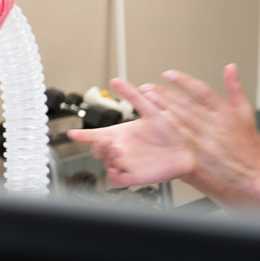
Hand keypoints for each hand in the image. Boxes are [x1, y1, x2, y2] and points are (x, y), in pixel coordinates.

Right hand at [66, 77, 192, 185]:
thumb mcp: (151, 109)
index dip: (83, 135)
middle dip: (97, 146)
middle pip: (98, 150)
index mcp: (122, 134)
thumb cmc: (171, 131)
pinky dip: (113, 175)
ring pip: (106, 164)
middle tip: (105, 142)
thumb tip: (116, 80)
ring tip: (117, 151)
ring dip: (107, 158)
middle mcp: (122, 149)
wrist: (188, 150)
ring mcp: (127, 163)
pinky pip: (116, 180)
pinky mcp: (134, 176)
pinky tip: (117, 168)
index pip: (97, 135)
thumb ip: (133, 95)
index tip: (72, 133)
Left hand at [144, 65, 259, 196]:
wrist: (254, 170)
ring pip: (184, 118)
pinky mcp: (205, 153)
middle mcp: (219, 123)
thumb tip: (230, 66)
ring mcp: (211, 139)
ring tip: (149, 97)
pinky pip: (186, 137)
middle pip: (188, 104)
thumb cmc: (248, 141)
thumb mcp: (246, 111)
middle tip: (148, 86)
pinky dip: (173, 126)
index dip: (184, 81)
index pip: (203, 90)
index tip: (168, 74)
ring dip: (164, 106)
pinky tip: (161, 117)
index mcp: (228, 111)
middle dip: (165, 93)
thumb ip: (235, 87)